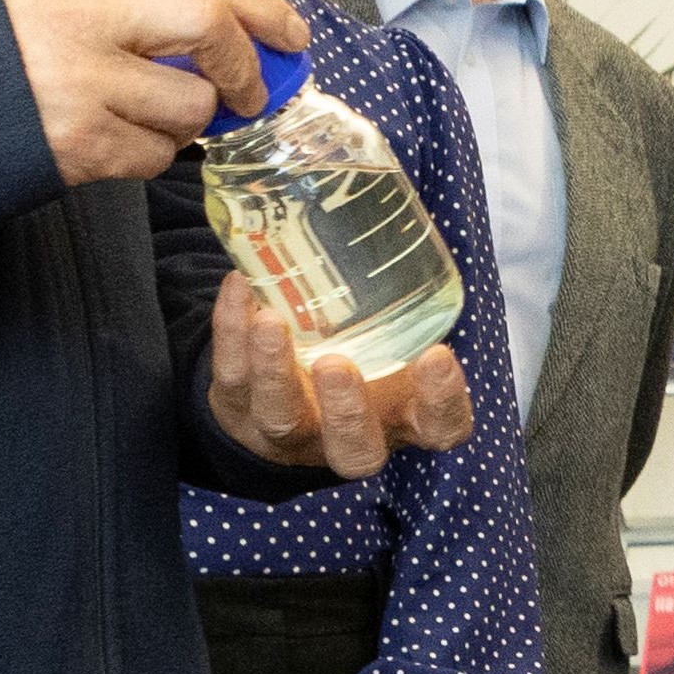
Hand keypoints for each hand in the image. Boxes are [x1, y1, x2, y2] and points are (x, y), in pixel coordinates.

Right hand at [0, 0, 308, 188]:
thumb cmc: (15, 41)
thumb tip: (243, 22)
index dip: (261, 5)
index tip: (290, 35)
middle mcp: (85, 23)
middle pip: (207, 26)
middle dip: (247, 63)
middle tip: (253, 91)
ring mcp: (80, 86)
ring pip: (190, 105)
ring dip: (194, 120)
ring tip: (159, 115)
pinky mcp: (78, 144)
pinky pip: (156, 155)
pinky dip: (156, 153)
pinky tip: (124, 140)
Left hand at [203, 279, 474, 479]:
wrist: (282, 396)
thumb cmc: (359, 359)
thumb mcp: (393, 344)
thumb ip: (405, 308)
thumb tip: (401, 223)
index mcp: (403, 420)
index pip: (441, 428)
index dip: (442, 401)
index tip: (437, 355)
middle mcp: (347, 437)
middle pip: (354, 450)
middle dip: (345, 410)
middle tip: (336, 363)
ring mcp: (289, 429)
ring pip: (279, 415)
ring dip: (274, 370)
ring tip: (272, 321)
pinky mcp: (238, 407)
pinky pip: (230, 375)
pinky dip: (231, 330)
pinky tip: (240, 285)